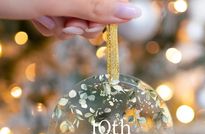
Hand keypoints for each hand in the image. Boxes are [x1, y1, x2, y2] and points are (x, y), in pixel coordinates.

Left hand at [0, 0, 140, 38]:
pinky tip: (39, 20)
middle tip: (66, 25)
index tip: (89, 26)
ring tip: (45, 20)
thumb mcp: (58, 0)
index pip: (112, 0)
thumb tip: (133, 12)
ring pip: (78, 19)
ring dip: (64, 28)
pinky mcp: (51, 2)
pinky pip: (62, 20)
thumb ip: (96, 6)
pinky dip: (52, 26)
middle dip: (82, 25)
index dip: (106, 16)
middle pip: (97, 11)